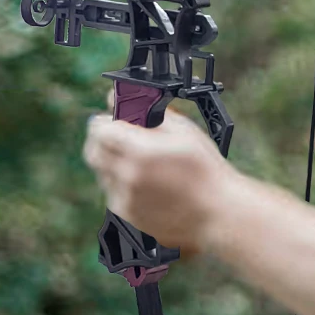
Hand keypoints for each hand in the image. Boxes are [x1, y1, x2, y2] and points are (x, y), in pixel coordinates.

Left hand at [83, 108, 233, 250]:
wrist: (220, 213)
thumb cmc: (208, 172)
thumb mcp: (184, 132)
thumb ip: (147, 112)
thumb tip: (118, 98)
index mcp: (139, 151)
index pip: (98, 128)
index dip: (108, 122)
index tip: (118, 123)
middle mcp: (126, 176)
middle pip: (93, 152)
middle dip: (104, 143)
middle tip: (124, 142)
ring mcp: (125, 199)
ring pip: (104, 175)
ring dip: (117, 166)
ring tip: (150, 170)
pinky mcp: (128, 216)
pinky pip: (116, 195)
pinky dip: (127, 188)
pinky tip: (154, 189)